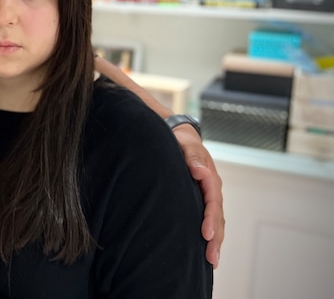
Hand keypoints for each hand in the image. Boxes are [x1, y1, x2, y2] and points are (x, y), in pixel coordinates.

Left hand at [173, 125, 224, 268]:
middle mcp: (212, 190)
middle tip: (212, 258)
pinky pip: (209, 220)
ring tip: (212, 261)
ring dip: (215, 242)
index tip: (206, 234)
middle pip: (218, 218)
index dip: (210, 219)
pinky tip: (206, 250)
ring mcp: (208, 197)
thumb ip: (193, 156)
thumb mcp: (187, 145)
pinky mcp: (202, 201)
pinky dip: (211, 235)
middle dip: (216, 239)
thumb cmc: (182, 142)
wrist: (181, 139)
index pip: (213, 202)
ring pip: (216, 222)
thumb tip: (200, 171)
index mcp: (210, 178)